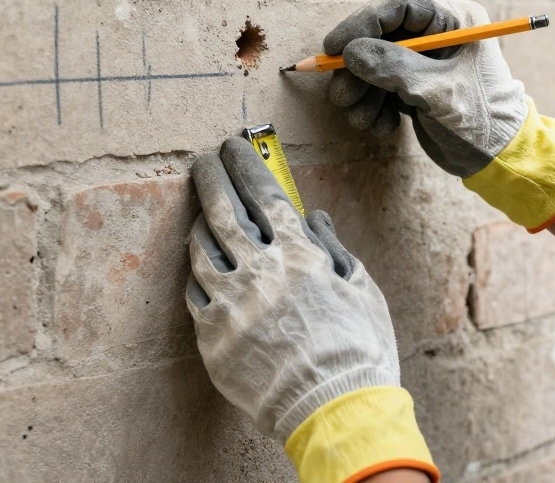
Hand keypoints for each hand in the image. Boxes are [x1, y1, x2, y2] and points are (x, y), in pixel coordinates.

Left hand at [187, 138, 436, 481]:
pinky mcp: (212, 334)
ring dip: (198, 222)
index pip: (263, 193)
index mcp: (299, 253)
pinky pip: (193, 291)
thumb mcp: (360, 288)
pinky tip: (201, 265)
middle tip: (204, 160)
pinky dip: (197, 272)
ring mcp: (232, 301)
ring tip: (201, 212)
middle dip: (211, 176)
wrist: (334, 409)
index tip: (233, 146)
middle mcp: (261, 269)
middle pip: (224, 209)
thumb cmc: (356, 350)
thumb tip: (313, 217)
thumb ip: (332, 248)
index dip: (245, 163)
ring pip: (201, 247)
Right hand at [323, 0, 527, 177]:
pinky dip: (374, 106)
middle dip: (357, 66)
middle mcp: (438, 33)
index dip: (363, 22)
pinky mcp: (414, 83)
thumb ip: (393, 67)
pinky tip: (382, 126)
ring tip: (361, 118)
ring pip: (376, 62)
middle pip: (381, 34)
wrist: (500, 159)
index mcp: (455, 20)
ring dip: (362, 92)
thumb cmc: (481, 119)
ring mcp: (424, 59)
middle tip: (341, 94)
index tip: (335, 47)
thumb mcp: (436, 91)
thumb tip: (350, 52)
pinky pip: (381, 85)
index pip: (400, 5)